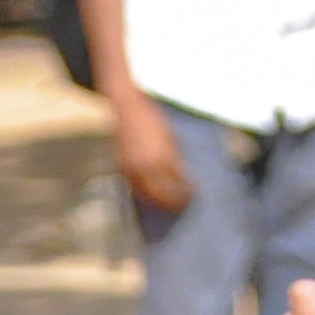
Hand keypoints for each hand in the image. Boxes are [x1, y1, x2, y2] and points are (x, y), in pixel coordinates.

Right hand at [111, 96, 194, 216]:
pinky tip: (151, 194)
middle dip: (172, 202)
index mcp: (162, 157)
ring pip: (145, 195)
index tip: (193, 194)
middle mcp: (147, 166)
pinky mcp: (121, 168)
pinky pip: (133, 187)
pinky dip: (143, 193)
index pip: (177, 183)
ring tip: (166, 203)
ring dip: (156, 201)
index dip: (186, 192)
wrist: (128, 109)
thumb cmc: (153, 120)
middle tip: (181, 204)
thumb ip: (175, 157)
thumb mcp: (170, 137)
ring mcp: (132, 169)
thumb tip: (182, 175)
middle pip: (160, 195)